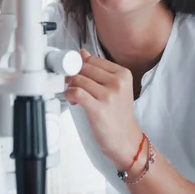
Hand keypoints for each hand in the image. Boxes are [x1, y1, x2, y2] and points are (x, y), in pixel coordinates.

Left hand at [64, 49, 143, 170]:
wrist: (125, 140)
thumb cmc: (118, 115)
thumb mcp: (115, 88)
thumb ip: (98, 70)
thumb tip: (82, 53)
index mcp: (123, 74)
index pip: (93, 60)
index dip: (80, 66)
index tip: (77, 75)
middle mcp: (117, 83)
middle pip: (84, 69)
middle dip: (74, 76)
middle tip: (74, 86)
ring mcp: (108, 96)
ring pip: (78, 80)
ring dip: (71, 87)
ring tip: (75, 96)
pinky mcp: (98, 109)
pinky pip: (76, 92)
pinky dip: (69, 94)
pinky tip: (72, 100)